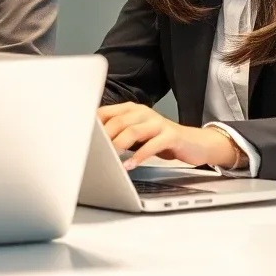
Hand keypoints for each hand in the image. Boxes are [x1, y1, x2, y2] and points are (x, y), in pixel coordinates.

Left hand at [98, 103, 240, 170]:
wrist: (195, 143)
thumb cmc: (161, 139)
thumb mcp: (138, 135)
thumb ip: (120, 134)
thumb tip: (93, 144)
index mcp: (131, 109)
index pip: (106, 113)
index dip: (92, 125)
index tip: (79, 137)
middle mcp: (143, 112)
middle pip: (117, 121)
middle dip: (103, 137)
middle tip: (92, 151)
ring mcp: (157, 123)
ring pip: (133, 131)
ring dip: (118, 145)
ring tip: (109, 158)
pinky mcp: (171, 136)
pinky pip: (152, 145)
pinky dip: (139, 156)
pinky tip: (130, 166)